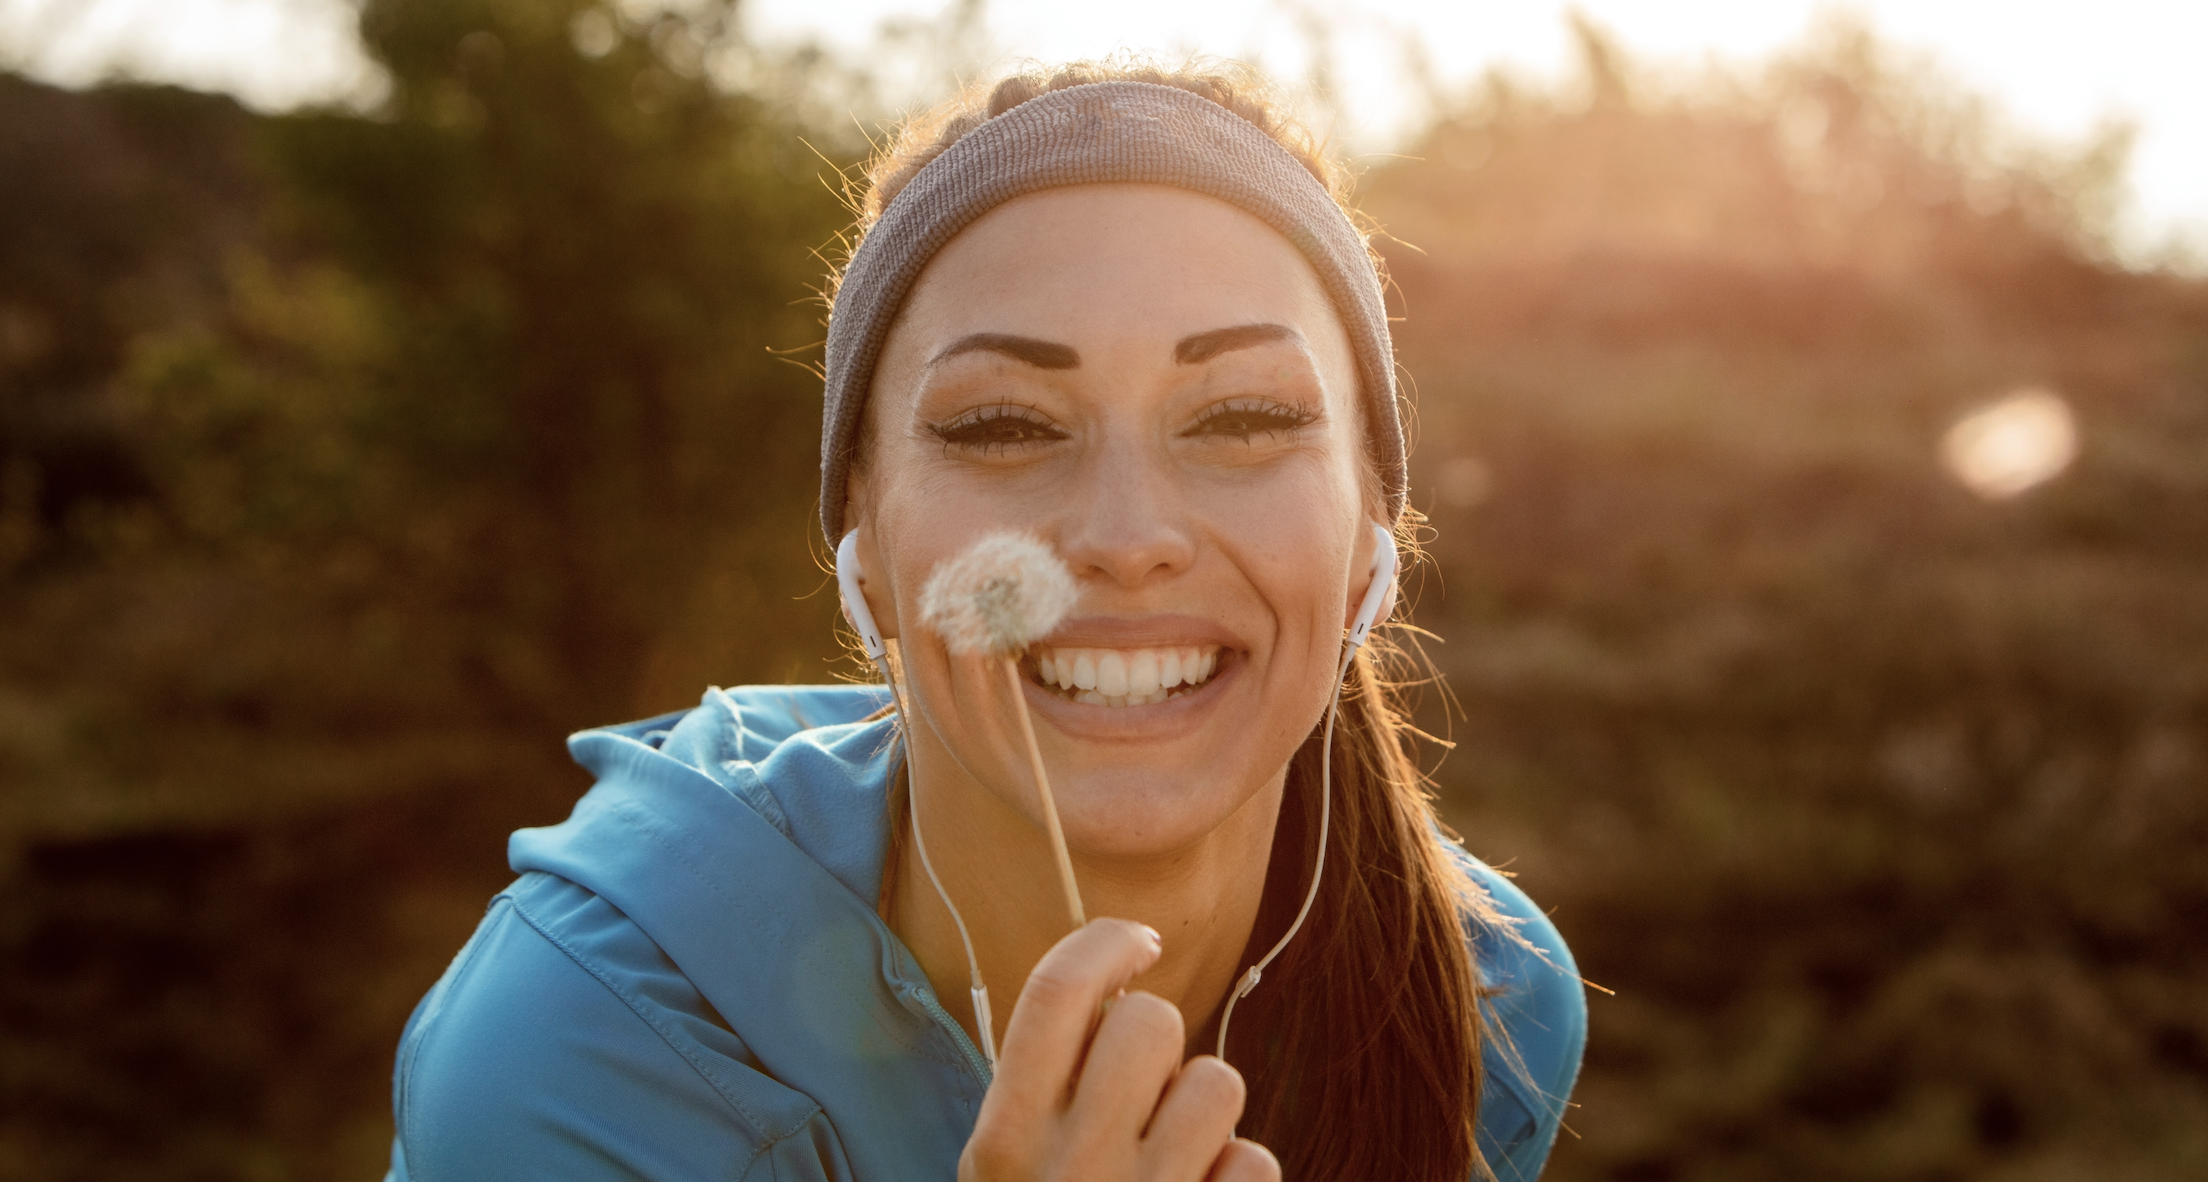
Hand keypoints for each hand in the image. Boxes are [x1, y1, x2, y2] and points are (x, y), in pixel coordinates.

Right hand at [959, 919, 1279, 1181]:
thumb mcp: (1007, 1172)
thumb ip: (1043, 1090)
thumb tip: (1110, 988)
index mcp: (1004, 1140)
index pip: (1058, 989)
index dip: (1107, 943)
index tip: (1136, 945)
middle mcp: (1071, 1166)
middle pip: (1150, 1023)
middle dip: (1157, 1044)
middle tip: (1138, 1090)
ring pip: (1215, 1082)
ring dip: (1204, 1109)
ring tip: (1171, 1153)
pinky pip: (1254, 1160)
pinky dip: (1236, 1177)